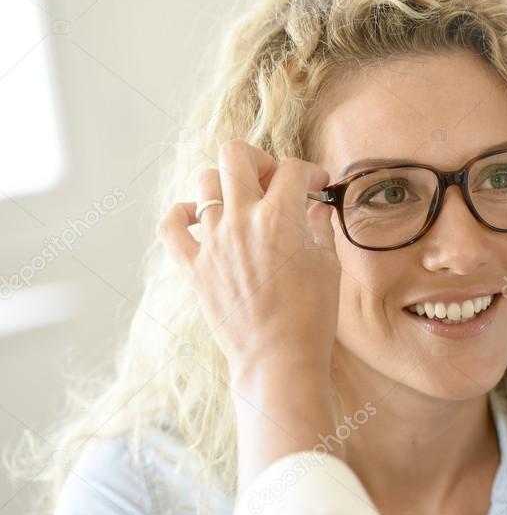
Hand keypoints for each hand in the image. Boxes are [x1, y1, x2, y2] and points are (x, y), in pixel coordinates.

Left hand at [158, 140, 338, 381]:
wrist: (278, 359)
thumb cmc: (311, 316)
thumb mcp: (328, 265)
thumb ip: (320, 226)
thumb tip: (316, 207)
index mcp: (280, 218)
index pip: (294, 170)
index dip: (311, 172)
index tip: (317, 186)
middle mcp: (241, 221)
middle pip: (236, 155)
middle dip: (260, 160)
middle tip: (274, 182)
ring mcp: (212, 242)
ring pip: (205, 183)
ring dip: (227, 185)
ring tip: (244, 205)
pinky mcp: (194, 266)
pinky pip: (170, 226)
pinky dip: (179, 214)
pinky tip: (195, 217)